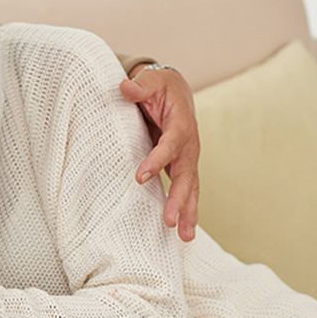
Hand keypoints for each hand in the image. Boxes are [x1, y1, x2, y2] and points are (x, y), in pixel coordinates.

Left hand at [120, 66, 199, 241]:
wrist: (174, 90)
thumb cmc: (159, 86)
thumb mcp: (150, 80)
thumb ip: (139, 85)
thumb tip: (125, 87)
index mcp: (181, 123)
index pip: (171, 144)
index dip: (158, 160)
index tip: (140, 177)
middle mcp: (189, 144)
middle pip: (187, 173)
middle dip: (180, 198)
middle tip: (169, 221)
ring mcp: (188, 157)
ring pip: (191, 187)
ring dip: (189, 212)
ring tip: (185, 237)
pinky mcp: (182, 165)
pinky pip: (186, 189)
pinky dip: (186, 209)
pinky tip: (182, 230)